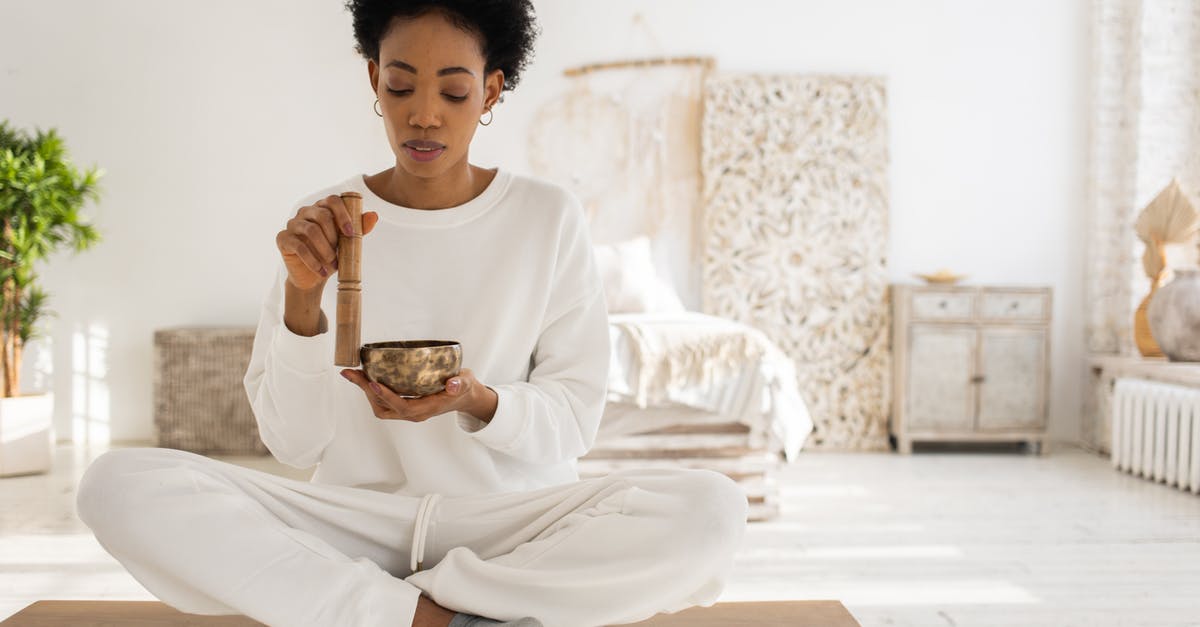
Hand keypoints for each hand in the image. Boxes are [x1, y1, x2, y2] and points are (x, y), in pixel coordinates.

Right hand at [275, 195, 380, 290]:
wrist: (313, 277)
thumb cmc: (331, 255)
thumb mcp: (348, 243)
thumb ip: (360, 228)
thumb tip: (374, 215)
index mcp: (322, 208)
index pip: (333, 200)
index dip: (344, 215)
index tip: (351, 233)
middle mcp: (305, 212)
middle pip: (322, 215)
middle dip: (334, 236)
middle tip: (339, 254)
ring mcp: (292, 223)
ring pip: (311, 230)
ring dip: (325, 250)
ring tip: (332, 265)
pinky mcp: (283, 238)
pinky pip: (299, 247)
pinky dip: (313, 261)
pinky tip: (322, 272)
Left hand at [339, 368, 497, 422]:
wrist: (464, 397)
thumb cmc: (463, 388)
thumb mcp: (465, 383)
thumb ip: (460, 383)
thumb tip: (453, 384)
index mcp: (427, 409)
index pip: (403, 406)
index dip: (386, 396)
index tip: (372, 382)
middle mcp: (414, 413)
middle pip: (384, 407)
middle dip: (366, 391)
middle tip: (352, 373)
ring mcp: (408, 410)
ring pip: (380, 407)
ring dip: (366, 392)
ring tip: (355, 375)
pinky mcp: (404, 404)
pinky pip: (383, 402)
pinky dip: (372, 390)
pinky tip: (366, 376)